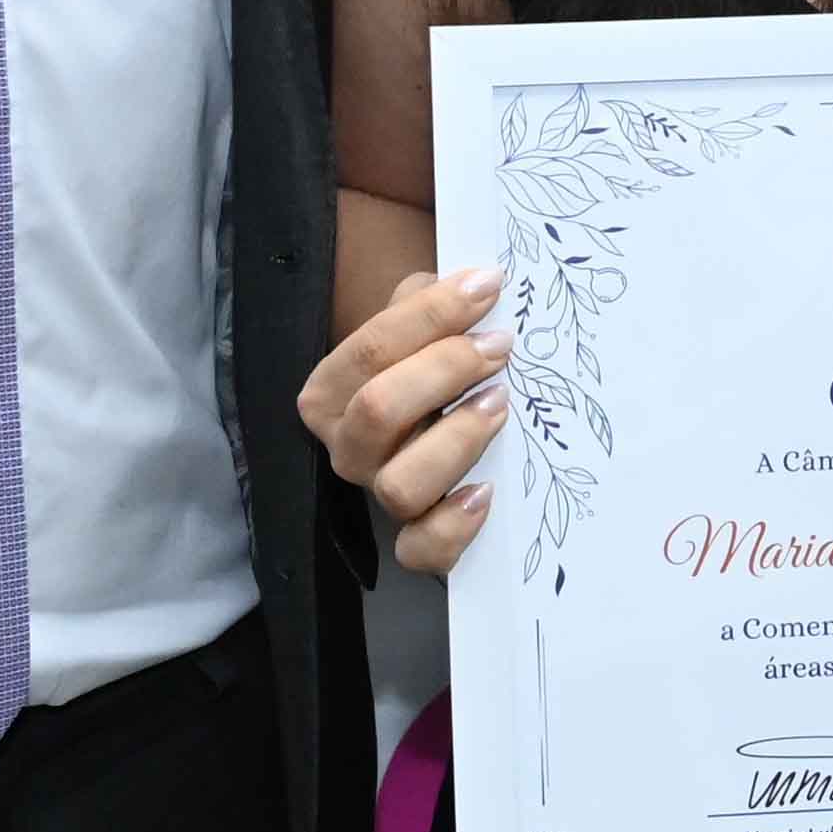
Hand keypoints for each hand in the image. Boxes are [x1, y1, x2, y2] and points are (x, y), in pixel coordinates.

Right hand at [302, 265, 511, 574]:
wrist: (439, 420)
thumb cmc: (427, 363)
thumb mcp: (418, 323)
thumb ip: (427, 299)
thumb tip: (473, 280)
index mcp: (333, 392)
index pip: (370, 349)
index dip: (433, 314)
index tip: (489, 287)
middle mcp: (348, 448)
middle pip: (377, 411)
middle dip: (445, 370)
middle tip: (499, 347)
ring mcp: (381, 497)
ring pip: (399, 485)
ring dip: (455, 440)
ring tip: (499, 404)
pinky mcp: (419, 543)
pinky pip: (422, 551)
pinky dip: (452, 526)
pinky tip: (487, 490)